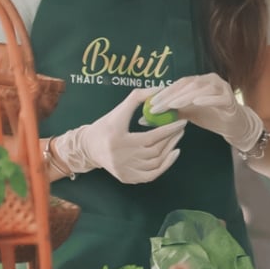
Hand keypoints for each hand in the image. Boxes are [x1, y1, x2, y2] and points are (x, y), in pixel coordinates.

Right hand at [53, 88, 186, 183]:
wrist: (88, 148)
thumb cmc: (105, 126)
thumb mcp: (118, 110)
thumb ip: (137, 97)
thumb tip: (159, 90)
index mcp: (118, 139)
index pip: (151, 136)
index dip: (169, 129)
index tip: (181, 121)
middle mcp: (120, 157)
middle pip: (155, 150)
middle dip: (172, 138)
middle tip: (181, 128)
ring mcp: (123, 170)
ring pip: (155, 162)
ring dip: (170, 149)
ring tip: (177, 137)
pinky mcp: (126, 178)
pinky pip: (151, 175)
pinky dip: (165, 166)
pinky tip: (173, 153)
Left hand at [149, 73, 262, 153]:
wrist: (233, 125)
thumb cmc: (210, 116)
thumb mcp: (187, 114)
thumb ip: (169, 113)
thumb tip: (143, 119)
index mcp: (199, 81)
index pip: (179, 84)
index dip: (165, 92)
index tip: (151, 104)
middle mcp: (211, 80)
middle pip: (188, 85)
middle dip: (171, 96)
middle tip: (158, 107)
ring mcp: (222, 88)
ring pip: (202, 89)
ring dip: (186, 97)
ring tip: (173, 105)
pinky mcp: (230, 99)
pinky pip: (218, 97)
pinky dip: (207, 99)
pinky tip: (196, 103)